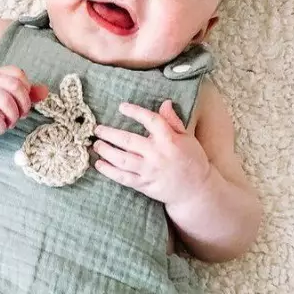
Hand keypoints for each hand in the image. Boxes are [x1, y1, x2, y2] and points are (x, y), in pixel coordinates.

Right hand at [0, 66, 48, 141]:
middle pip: (14, 85)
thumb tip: (46, 91)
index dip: (26, 90)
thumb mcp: (4, 101)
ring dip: (12, 116)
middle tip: (20, 116)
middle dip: (23, 104)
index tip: (23, 104)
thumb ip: (24, 95)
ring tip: (10, 124)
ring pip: (4, 99)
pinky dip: (0, 125)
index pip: (18, 74)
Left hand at [92, 100, 212, 203]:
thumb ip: (173, 121)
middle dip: (110, 134)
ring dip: (106, 151)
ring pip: (122, 160)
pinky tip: (99, 164)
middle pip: (129, 141)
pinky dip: (109, 171)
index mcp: (170, 140)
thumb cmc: (192, 160)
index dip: (135, 112)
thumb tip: (165, 103)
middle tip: (97, 129)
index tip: (121, 107)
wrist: (197, 190)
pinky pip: (123, 177)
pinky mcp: (144, 185)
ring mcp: (149, 171)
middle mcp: (157, 155)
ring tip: (96, 145)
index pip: (151, 121)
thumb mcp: (188, 138)